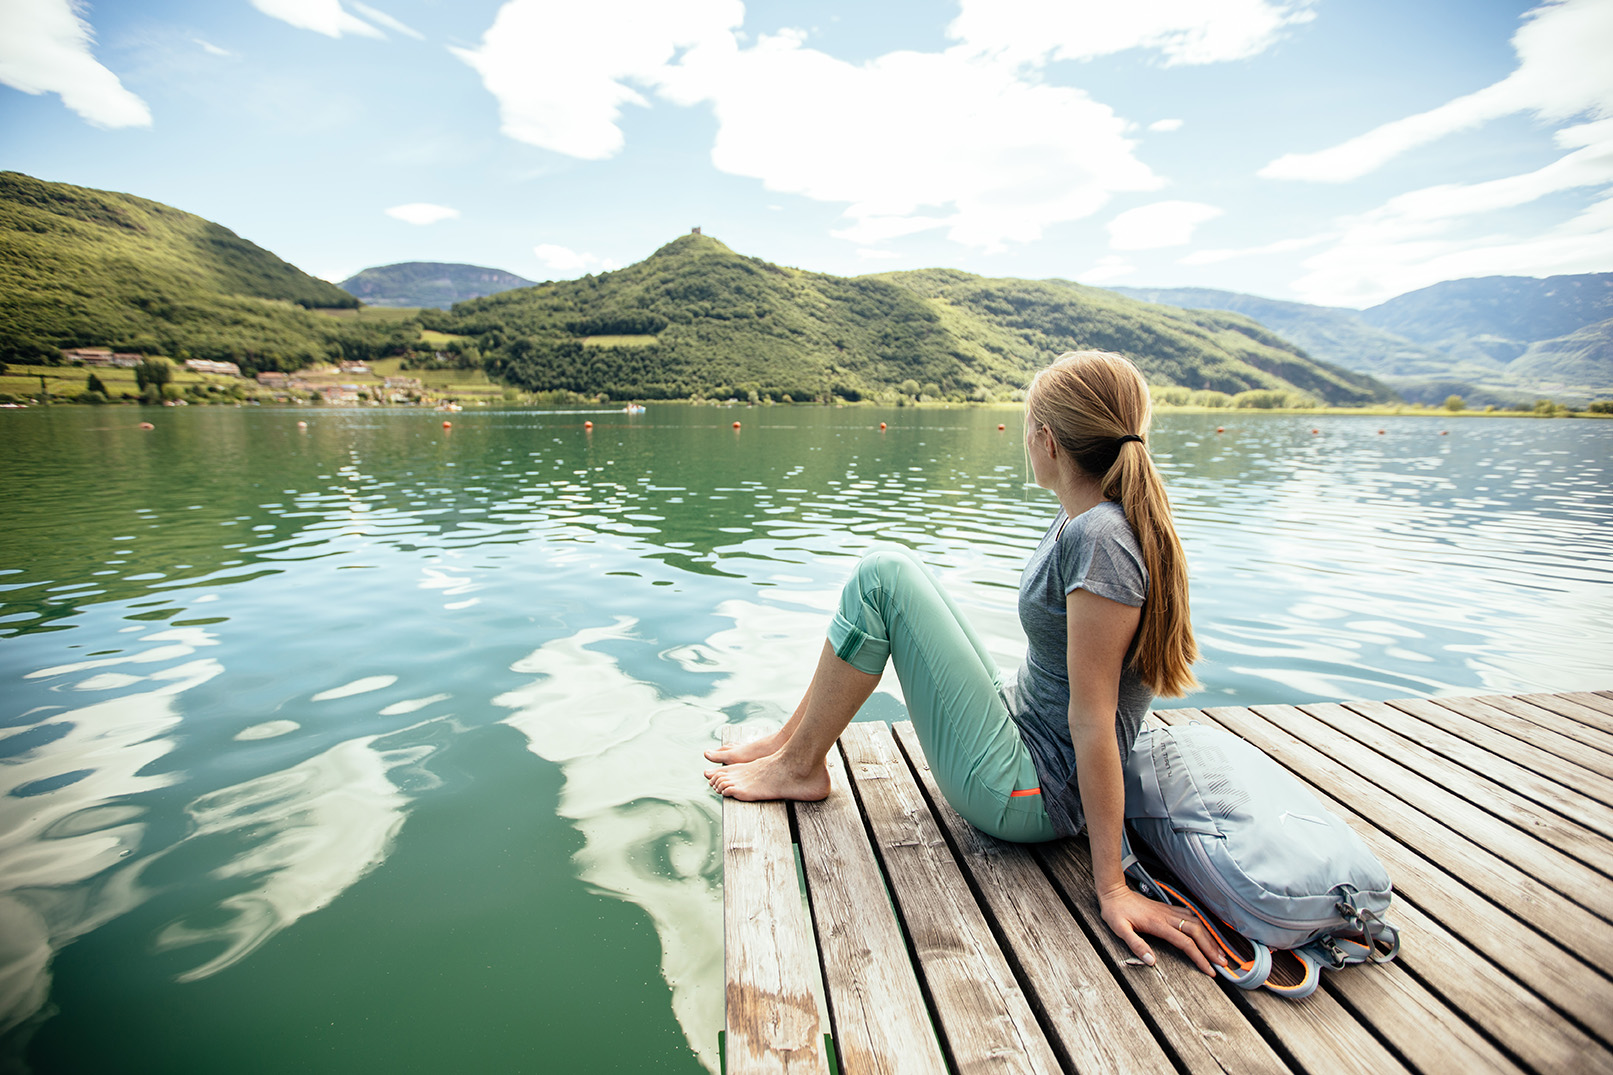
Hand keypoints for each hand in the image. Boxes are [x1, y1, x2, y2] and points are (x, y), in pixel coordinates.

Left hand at [1099, 886, 1227, 975]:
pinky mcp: (1168, 908)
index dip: (1199, 957)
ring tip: (1220, 951)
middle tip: (1223, 963)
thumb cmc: (1115, 912)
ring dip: (1210, 937)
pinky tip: (1207, 931)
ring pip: (1197, 923)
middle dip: (1211, 948)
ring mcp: (1169, 911)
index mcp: (1158, 924)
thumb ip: (1135, 944)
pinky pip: (1190, 915)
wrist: (1113, 892)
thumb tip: (1151, 961)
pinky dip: (1203, 924)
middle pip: (1197, 932)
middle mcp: (1167, 917)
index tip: (1210, 970)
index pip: (1185, 943)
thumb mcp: (1119, 929)